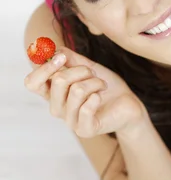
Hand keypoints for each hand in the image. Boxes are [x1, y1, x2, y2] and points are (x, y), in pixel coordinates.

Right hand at [24, 47, 145, 136]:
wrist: (128, 104)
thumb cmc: (105, 86)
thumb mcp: (87, 68)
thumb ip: (70, 59)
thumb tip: (54, 49)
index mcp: (53, 93)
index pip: (32, 83)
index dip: (44, 68)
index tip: (62, 57)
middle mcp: (57, 108)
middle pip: (58, 81)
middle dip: (80, 70)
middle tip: (92, 73)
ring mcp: (70, 121)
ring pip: (77, 91)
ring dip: (94, 82)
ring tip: (102, 85)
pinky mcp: (84, 130)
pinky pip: (86, 108)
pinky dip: (97, 96)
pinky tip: (101, 97)